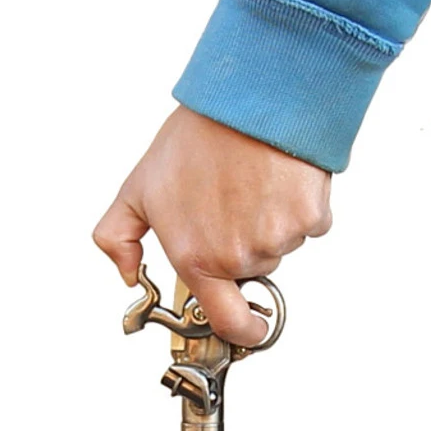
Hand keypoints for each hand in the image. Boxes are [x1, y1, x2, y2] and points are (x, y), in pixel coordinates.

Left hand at [93, 105, 332, 344]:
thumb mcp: (138, 187)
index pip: (227, 322)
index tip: (249, 327)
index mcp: (199, 257)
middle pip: (255, 268)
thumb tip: (128, 274)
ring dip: (273, 219)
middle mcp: (240, 255)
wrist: (248, 100)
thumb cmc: (198, 138)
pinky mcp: (310, 217)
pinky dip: (300, 205)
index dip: (243, 330)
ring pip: (282, 244)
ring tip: (253, 181)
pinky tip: (279, 178)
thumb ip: (119, 237)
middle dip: (247, 241)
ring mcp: (278, 238)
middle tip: (233, 199)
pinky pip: (311, 223)